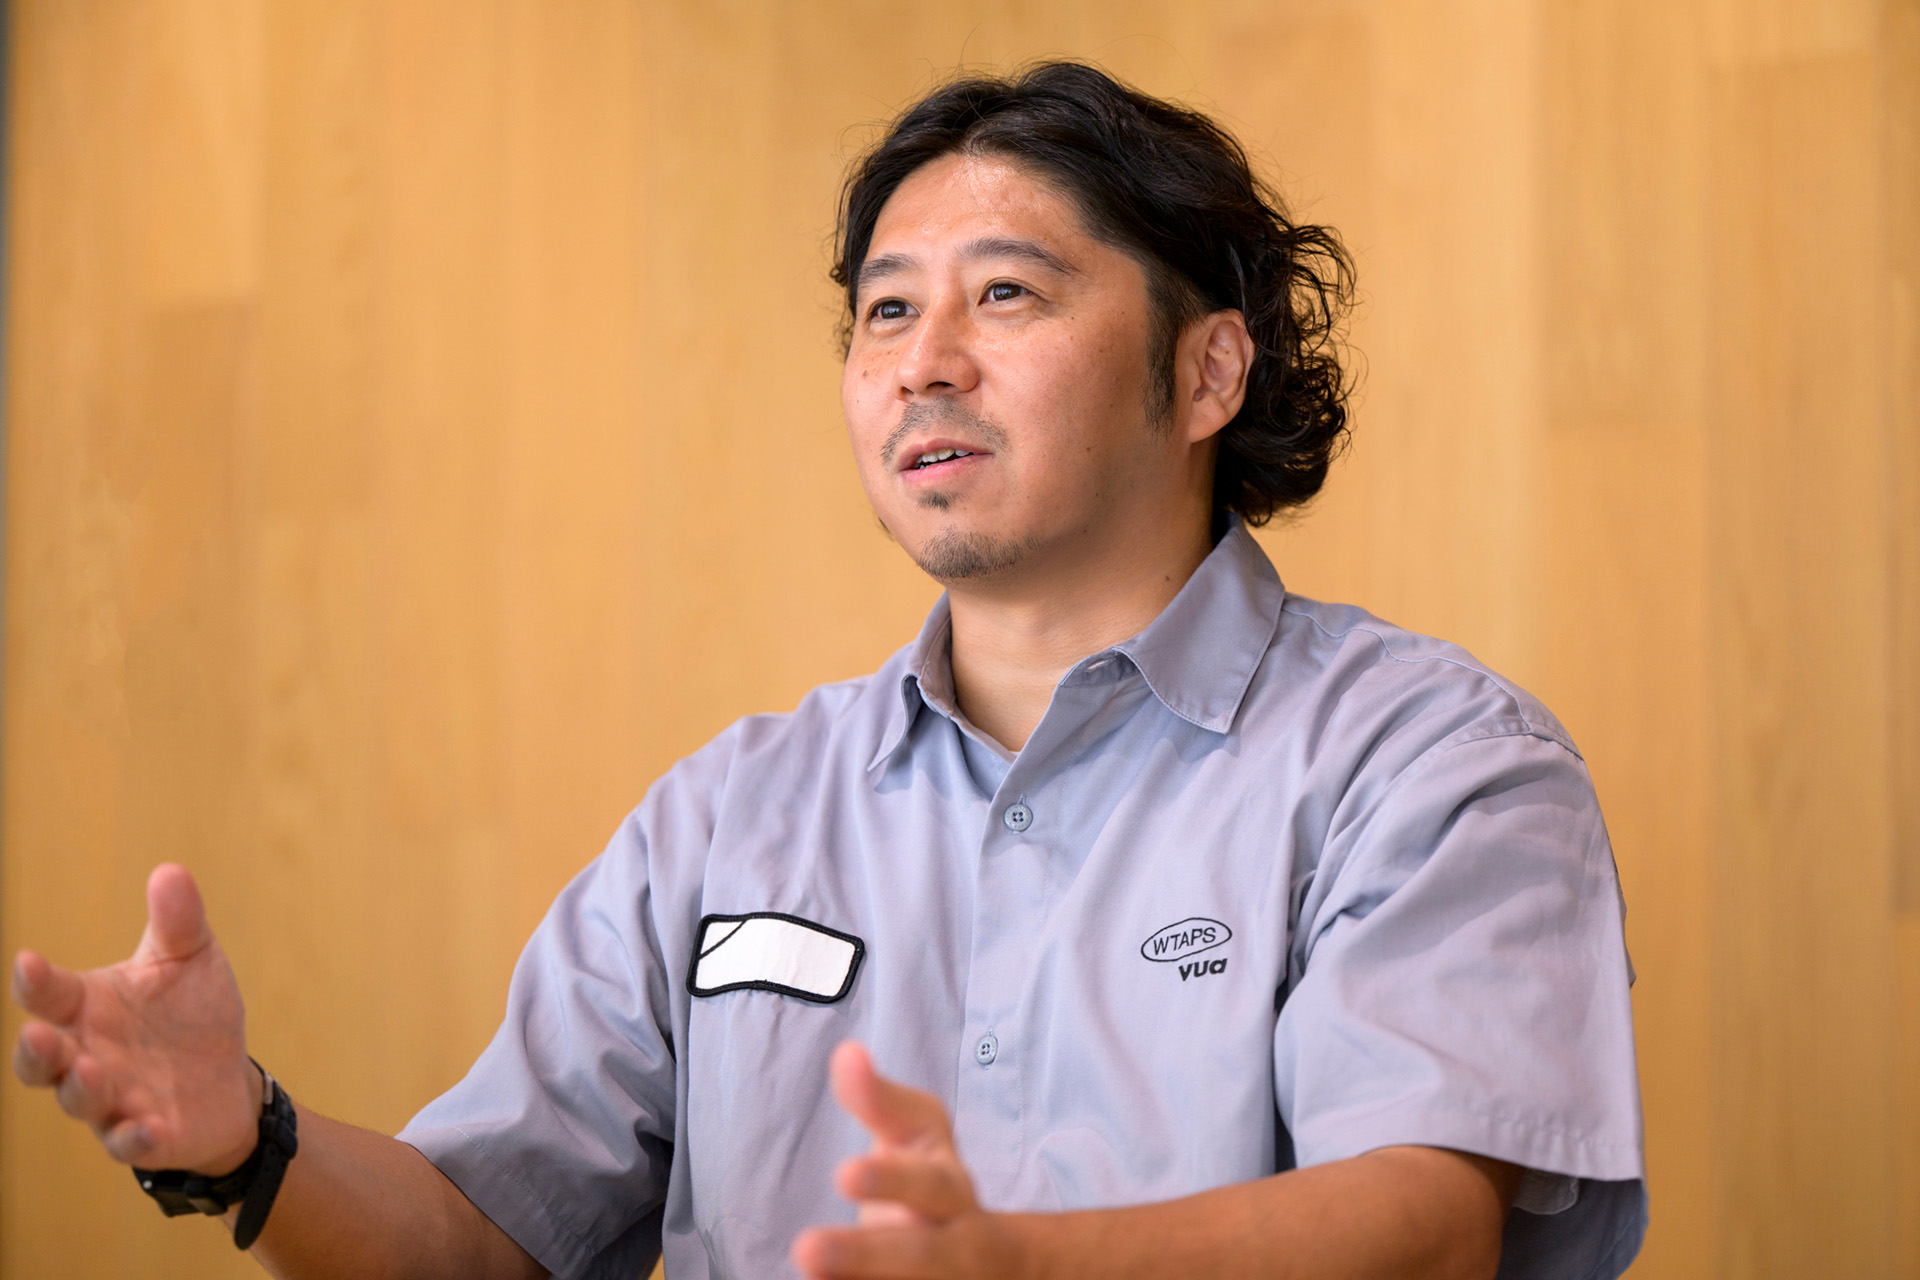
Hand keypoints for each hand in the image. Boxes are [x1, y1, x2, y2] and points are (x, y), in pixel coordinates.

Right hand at [11, 863, 259, 1173]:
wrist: (228, 1078)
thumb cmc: (192, 1012)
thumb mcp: (190, 961)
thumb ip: (177, 922)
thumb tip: (170, 871)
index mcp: (88, 1007)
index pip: (48, 994)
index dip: (35, 981)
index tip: (28, 961)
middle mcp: (87, 1054)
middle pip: (41, 1059)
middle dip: (36, 1049)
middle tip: (42, 1034)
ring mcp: (110, 1099)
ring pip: (77, 1099)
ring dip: (81, 1087)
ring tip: (92, 1068)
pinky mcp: (144, 1135)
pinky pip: (128, 1142)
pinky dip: (135, 1137)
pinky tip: (149, 1127)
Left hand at [791, 1041, 1030, 1279]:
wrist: (988, 1260)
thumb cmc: (933, 1184)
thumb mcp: (916, 1135)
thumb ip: (878, 1100)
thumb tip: (845, 1054)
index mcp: (951, 1192)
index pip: (930, 1186)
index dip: (891, 1181)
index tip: (844, 1173)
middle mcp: (953, 1245)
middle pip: (920, 1255)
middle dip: (866, 1253)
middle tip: (807, 1248)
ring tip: (807, 1274)